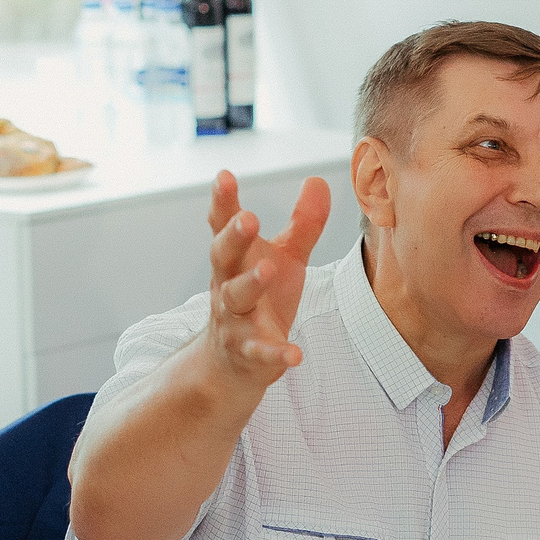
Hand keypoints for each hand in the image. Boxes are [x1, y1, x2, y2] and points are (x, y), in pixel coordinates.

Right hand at [203, 173, 330, 390]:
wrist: (233, 364)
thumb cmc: (261, 300)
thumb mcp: (286, 259)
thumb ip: (302, 224)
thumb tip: (317, 180)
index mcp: (236, 258)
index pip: (224, 225)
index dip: (222, 201)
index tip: (224, 176)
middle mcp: (227, 284)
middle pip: (223, 256)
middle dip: (233, 237)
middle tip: (249, 218)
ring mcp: (235, 319)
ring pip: (236, 299)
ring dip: (250, 283)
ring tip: (269, 269)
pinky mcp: (248, 353)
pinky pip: (259, 352)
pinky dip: (274, 353)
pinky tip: (294, 354)